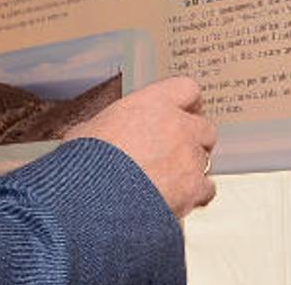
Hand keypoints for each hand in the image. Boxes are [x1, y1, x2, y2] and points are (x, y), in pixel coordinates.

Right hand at [65, 76, 216, 217]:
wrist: (93, 201)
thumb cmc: (84, 165)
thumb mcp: (86, 131)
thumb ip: (107, 125)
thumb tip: (98, 132)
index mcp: (153, 103)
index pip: (187, 89)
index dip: (186, 102)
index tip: (183, 110)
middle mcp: (177, 126)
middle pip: (203, 127)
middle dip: (192, 139)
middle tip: (173, 151)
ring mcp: (189, 158)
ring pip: (205, 159)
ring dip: (190, 168)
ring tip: (168, 180)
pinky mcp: (193, 188)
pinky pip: (206, 189)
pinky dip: (194, 195)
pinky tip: (177, 199)